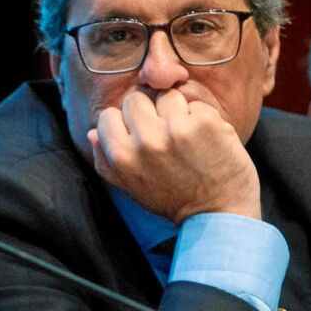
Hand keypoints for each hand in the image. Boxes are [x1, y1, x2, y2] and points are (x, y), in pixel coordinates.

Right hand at [88, 89, 260, 224]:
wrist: (218, 215)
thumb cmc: (173, 200)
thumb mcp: (130, 187)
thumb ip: (106, 160)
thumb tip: (92, 133)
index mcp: (122, 157)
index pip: (108, 115)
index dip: (124, 124)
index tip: (139, 138)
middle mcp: (145, 141)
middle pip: (136, 99)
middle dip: (150, 113)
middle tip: (165, 137)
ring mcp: (175, 130)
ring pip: (166, 96)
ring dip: (177, 112)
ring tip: (187, 139)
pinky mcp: (204, 123)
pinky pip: (195, 104)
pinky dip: (202, 119)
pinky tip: (206, 141)